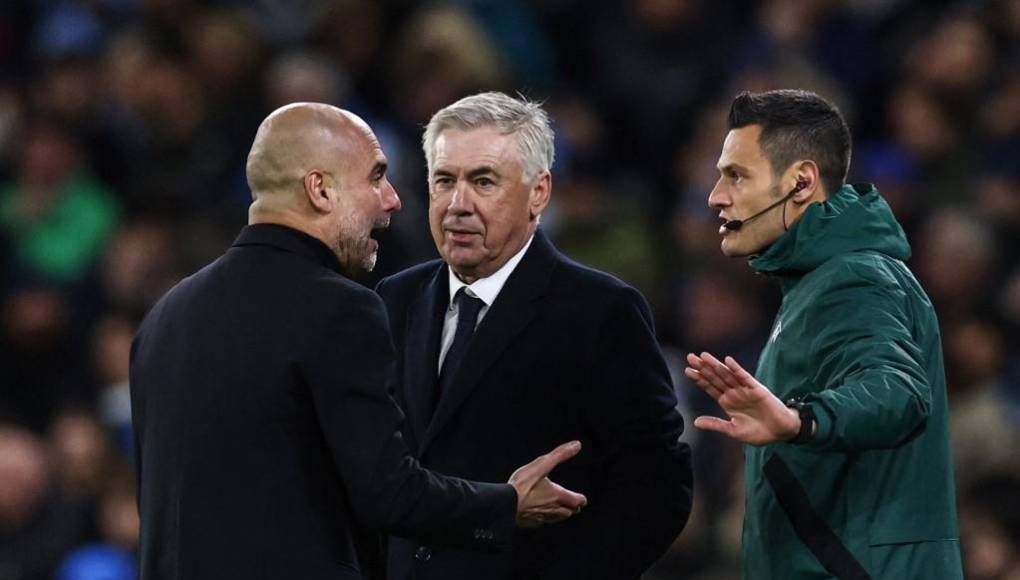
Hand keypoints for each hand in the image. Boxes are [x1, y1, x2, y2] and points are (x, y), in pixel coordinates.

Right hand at [509, 441, 587, 527]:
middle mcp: (553, 509)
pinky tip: (540, 514)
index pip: (577, 501)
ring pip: (557, 519)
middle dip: (572, 508)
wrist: (504, 503)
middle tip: (572, 504)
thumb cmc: (522, 485)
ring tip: (559, 509)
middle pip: (569, 512)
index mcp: (558, 496)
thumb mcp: (542, 464)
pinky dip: (545, 518)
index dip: (581, 499)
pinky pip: (543, 522)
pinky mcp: (531, 523)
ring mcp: (542, 518)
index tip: (582, 499)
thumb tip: (576, 445)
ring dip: (561, 514)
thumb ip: (560, 455)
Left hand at [684, 352, 800, 445]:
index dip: (699, 379)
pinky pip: (744, 377)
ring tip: (703, 356)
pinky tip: (727, 361)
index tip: (687, 370)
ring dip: (716, 365)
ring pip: (727, 375)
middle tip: (690, 357)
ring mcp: (744, 389)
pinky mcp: (756, 389)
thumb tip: (695, 422)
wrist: (780, 432)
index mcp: (727, 402)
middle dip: (703, 368)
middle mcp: (734, 393)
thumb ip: (716, 424)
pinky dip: (736, 369)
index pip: (710, 387)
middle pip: (715, 378)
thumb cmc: (758, 432)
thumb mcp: (733, 430)